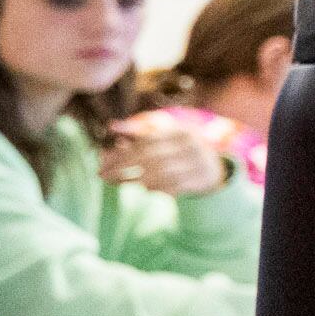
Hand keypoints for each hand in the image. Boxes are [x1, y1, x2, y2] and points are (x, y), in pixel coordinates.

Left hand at [101, 112, 228, 196]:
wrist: (213, 166)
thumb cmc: (178, 149)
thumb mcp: (162, 137)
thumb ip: (137, 133)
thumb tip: (111, 126)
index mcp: (179, 131)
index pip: (145, 142)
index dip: (121, 153)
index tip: (101, 161)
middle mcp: (190, 145)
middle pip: (150, 159)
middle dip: (122, 168)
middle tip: (103, 176)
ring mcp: (198, 164)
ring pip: (160, 175)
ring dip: (135, 180)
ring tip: (118, 182)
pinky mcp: (200, 181)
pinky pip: (172, 188)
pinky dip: (155, 189)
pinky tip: (144, 188)